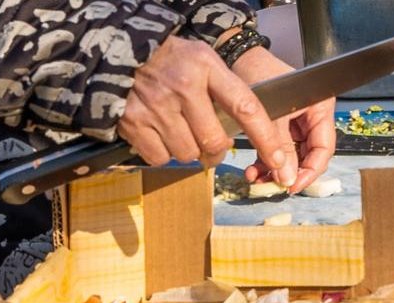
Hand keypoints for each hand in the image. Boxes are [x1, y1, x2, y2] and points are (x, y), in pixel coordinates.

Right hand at [116, 37, 290, 178]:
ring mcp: (156, 107)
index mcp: (206, 67)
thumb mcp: (203, 59)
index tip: (278, 159)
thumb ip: (225, 89)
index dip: (265, 138)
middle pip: (214, 142)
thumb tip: (249, 130)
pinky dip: (163, 153)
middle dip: (217, 150)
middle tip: (212, 144)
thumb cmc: (169, 58)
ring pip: (188, 154)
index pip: (246, 108)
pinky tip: (159, 134)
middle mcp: (182, 87)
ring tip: (180, 131)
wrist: (115, 51)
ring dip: (189, 150)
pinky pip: (160, 158)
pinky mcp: (132, 123)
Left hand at [232, 49, 335, 192]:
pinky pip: (278, 149)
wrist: (236, 57)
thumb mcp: (270, 113)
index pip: (324, 148)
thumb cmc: (259, 73)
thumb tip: (287, 178)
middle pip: (308, 154)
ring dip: (276, 169)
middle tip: (275, 187)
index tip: (293, 186)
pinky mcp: (279, 124)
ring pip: (292, 155)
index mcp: (320, 108)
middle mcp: (312, 116)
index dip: (310, 171)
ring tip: (257, 179)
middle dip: (290, 172)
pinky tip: (253, 169)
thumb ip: (280, 146)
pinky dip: (266, 161)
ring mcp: (295, 122)